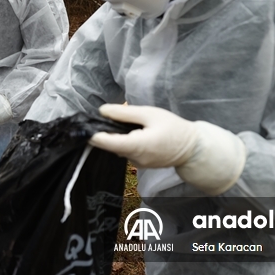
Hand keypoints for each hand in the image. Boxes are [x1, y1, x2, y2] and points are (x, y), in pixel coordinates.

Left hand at [89, 104, 246, 195]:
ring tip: (127, 121)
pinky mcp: (139, 164)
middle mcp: (132, 158)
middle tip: (108, 114)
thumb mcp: (149, 114)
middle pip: (109, 144)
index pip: (103, 142)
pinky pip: (126, 150)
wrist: (193, 149)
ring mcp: (135, 164)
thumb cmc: (173, 128)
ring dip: (116, 135)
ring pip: (117, 147)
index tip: (82, 123)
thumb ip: (124, 113)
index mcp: (134, 145)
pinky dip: (125, 141)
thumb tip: (102, 111)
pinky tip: (135, 131)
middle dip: (105, 130)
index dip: (90, 132)